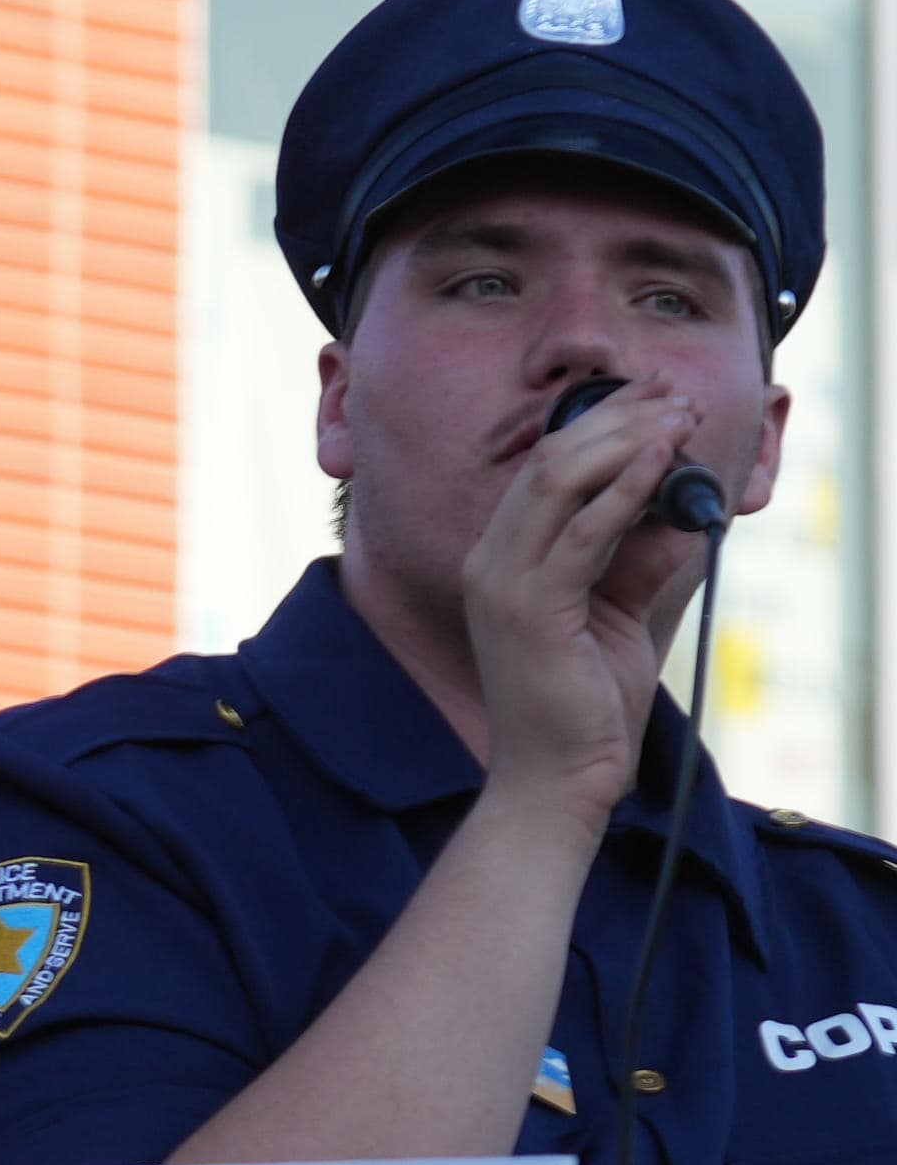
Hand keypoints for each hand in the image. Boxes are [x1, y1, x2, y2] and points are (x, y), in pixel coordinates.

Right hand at [467, 380, 699, 822]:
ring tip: (674, 414)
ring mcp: (503, 582)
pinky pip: (582, 533)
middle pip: (550, 463)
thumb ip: (634, 562)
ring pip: (559, 483)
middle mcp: (491, 559)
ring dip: (625, 441)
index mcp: (503, 558)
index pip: (547, 472)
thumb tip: (672, 515)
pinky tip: (661, 464)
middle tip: (668, 390)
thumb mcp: (619, 615)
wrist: (557, 775)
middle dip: (615, 418)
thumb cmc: (584, 704)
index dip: (600, 425)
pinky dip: (624, 492)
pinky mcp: (530, 607)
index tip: (653, 397)